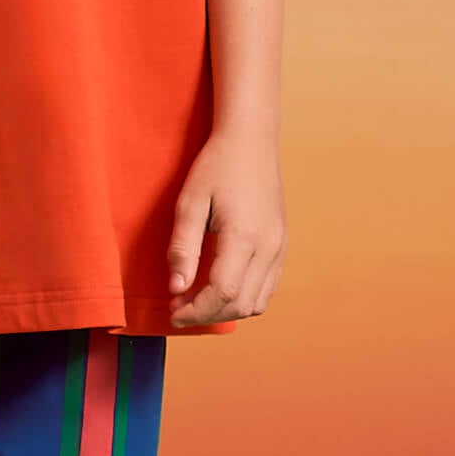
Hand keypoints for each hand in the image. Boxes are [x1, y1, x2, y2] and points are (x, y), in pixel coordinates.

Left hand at [166, 128, 287, 327]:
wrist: (251, 140)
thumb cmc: (217, 166)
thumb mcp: (190, 203)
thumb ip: (183, 248)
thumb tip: (176, 288)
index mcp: (244, 236)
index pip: (222, 292)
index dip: (195, 310)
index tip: (173, 311)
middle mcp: (268, 246)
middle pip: (240, 304)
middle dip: (207, 315)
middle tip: (179, 307)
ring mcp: (279, 247)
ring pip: (257, 303)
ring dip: (225, 311)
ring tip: (197, 300)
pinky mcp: (281, 245)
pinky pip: (266, 288)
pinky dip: (243, 298)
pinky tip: (219, 288)